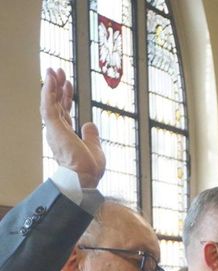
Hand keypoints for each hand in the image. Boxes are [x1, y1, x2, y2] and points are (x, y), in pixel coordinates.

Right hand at [41, 68, 104, 188]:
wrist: (85, 177)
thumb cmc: (89, 168)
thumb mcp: (94, 146)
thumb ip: (91, 135)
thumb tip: (90, 124)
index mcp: (66, 134)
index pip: (65, 110)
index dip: (65, 96)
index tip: (68, 83)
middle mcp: (58, 130)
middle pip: (55, 103)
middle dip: (57, 86)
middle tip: (59, 70)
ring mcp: (54, 129)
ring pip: (50, 102)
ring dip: (51, 85)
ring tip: (53, 70)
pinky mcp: (53, 128)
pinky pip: (48, 106)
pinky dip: (48, 92)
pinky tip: (50, 80)